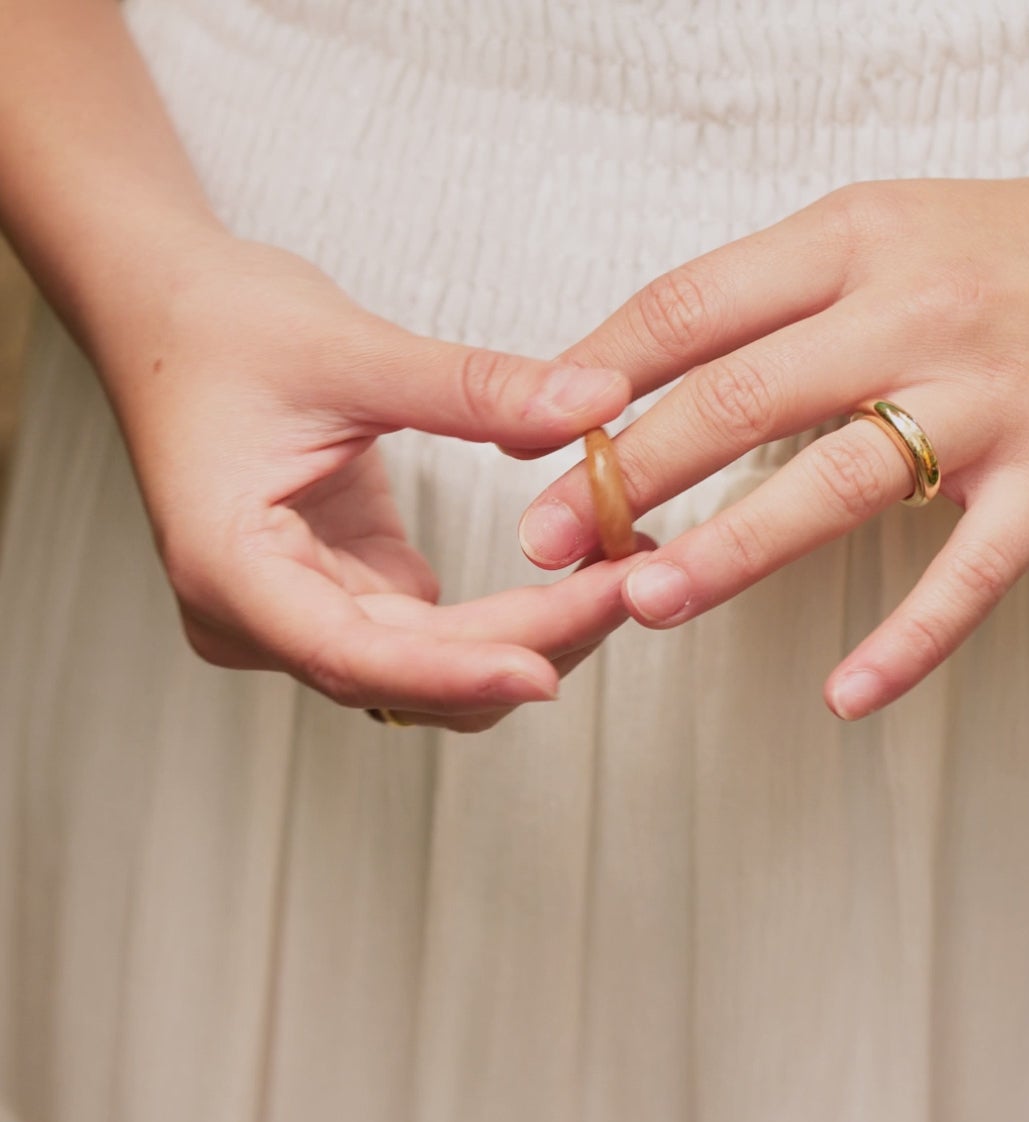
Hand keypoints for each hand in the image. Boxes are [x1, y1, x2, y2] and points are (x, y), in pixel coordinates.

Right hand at [105, 232, 637, 730]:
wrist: (165, 311)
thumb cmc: (217, 327)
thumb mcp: (346, 345)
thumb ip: (470, 388)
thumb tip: (594, 407)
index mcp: (227, 568)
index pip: (348, 653)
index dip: (453, 671)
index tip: (547, 670)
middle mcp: (255, 617)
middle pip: (405, 672)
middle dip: (526, 640)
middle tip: (631, 584)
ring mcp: (298, 615)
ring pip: (428, 672)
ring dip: (526, 638)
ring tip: (622, 574)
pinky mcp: (340, 597)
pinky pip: (433, 639)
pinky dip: (506, 619)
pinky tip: (579, 576)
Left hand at [517, 177, 1028, 719]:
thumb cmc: (995, 258)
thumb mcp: (876, 239)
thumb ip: (760, 303)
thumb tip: (611, 376)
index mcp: (854, 241)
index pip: (691, 308)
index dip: (595, 378)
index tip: (525, 444)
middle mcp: (914, 310)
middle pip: (741, 395)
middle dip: (630, 474)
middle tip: (553, 538)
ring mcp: (987, 399)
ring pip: (836, 483)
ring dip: (732, 550)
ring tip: (649, 601)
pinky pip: (970, 573)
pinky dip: (907, 642)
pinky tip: (845, 695)